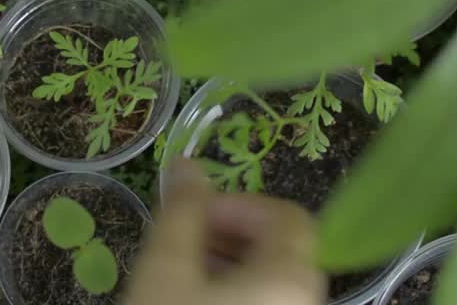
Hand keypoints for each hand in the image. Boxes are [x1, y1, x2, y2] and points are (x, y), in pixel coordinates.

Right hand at [123, 160, 325, 304]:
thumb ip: (183, 210)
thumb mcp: (165, 269)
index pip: (289, 217)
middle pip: (283, 250)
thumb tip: (189, 165)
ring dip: (228, 265)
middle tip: (179, 244)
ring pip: (273, 283)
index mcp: (292, 279)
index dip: (238, 205)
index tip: (190, 218)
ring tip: (179, 278)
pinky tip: (190, 304)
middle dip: (229, 234)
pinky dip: (234, 295)